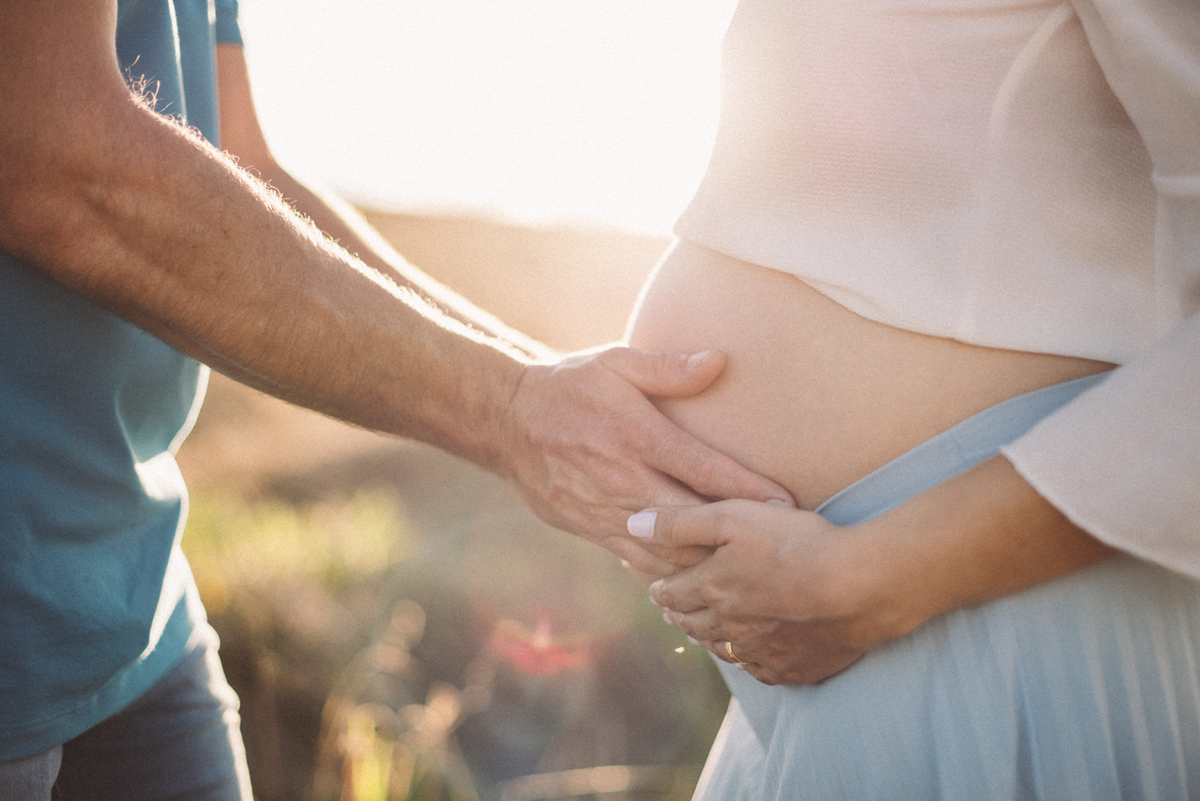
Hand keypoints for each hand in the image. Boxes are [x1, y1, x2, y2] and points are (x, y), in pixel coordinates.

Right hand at [502, 347, 793, 573]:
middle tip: (777, 546)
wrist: (504, 421)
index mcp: (637, 437)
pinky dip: (669, 573)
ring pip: (665, 554)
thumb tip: (720, 362)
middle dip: (734, 538)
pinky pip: (637, 562)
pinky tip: (696, 581)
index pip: (704, 471)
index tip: (785, 504)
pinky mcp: (590, 530)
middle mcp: (623, 481)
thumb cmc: (568, 385)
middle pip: (691, 523)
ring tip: (745, 572)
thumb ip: (668, 367)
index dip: (747, 491)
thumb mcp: (615, 362)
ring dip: (705, 565)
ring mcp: (605, 512)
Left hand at [630, 457, 1117, 685]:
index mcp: (711, 591)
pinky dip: (755, 662)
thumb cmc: (795, 542)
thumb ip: (679, 521)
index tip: (655, 588)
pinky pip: (766, 671)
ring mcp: (765, 653)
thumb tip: (630, 524)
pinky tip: (756, 657)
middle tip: (675, 612)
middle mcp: (731, 628)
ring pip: (728, 651)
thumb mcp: (731, 516)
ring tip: (711, 633)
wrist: (860, 585)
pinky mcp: (798, 668)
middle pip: (696, 626)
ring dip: (715, 640)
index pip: (673, 595)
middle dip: (682, 617)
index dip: (661, 591)